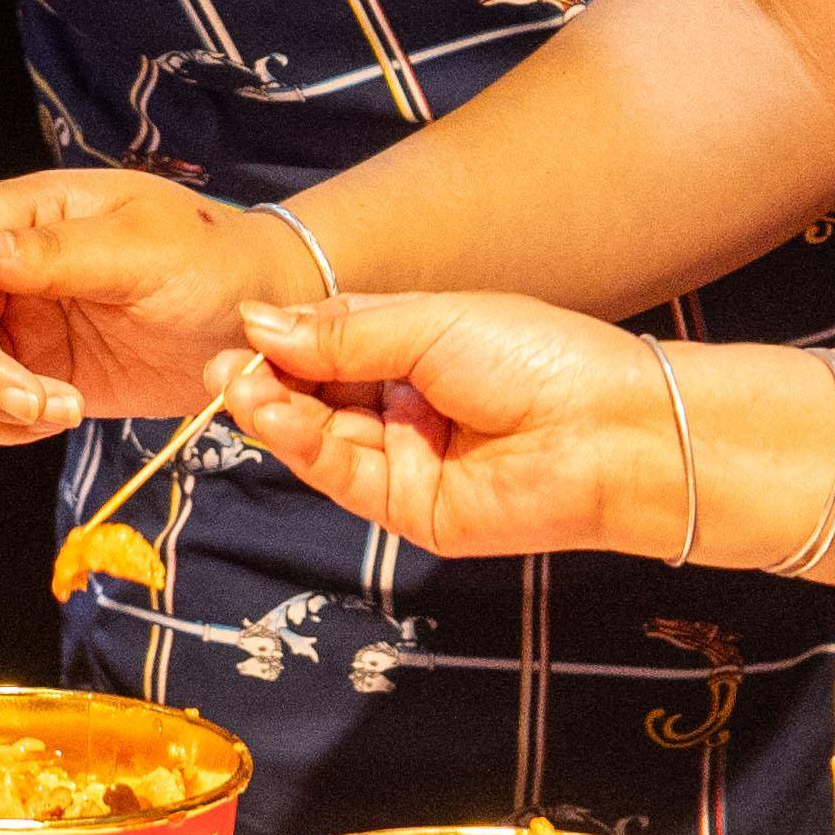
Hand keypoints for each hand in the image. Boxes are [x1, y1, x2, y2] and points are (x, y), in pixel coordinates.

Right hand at [0, 167, 326, 446]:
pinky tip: (65, 415)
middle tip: (35, 397)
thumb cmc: (213, 264)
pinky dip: (8, 423)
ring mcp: (26, 323)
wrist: (259, 320)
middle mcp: (15, 268)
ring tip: (65, 408)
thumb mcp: (145, 252)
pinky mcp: (44, 372)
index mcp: (34, 214)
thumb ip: (60, 253)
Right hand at [222, 291, 666, 561]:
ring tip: (240, 385)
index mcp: (415, 352)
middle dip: (268, 380)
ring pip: (318, 439)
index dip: (285, 340)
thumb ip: (341, 333)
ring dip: (274, 413)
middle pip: (314, 395)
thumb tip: (258, 324)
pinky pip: (341, 476)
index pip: (328, 346)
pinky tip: (275, 414)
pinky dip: (301, 446)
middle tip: (225, 364)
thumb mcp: (429, 323)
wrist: (609, 431)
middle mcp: (404, 408)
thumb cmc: (538, 359)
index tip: (242, 329)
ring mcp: (405, 461)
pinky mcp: (409, 510)